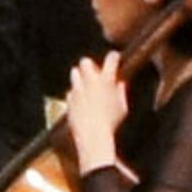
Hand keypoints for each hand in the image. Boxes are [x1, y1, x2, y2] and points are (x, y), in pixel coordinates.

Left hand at [62, 55, 127, 171]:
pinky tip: (82, 102)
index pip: (111, 59)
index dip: (114, 57)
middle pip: (86, 61)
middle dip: (90, 65)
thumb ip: (121, 92)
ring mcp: (77, 88)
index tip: (115, 57)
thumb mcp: (123, 107)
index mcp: (106, 80)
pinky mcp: (69, 98)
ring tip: (87, 86)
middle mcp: (90, 80)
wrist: (92, 134)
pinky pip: (71, 91)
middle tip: (96, 72)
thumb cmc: (111, 122)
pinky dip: (76, 94)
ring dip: (81, 77)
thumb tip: (120, 83)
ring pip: (75, 73)